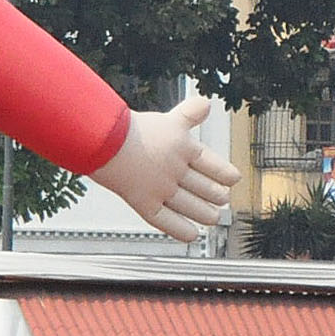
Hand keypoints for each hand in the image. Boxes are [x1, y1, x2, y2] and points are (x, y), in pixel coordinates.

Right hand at [93, 93, 239, 243]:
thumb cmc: (129, 129)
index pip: (216, 166)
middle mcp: (176, 170)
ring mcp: (162, 188)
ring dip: (207, 215)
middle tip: (220, 199)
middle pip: (208, 190)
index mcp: (184, 148)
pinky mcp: (144, 203)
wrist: (102, 139)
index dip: (227, 175)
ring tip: (211, 217)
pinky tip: (191, 233)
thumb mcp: (167, 117)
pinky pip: (170, 222)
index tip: (232, 180)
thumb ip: (189, 113)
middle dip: (218, 197)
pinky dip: (183, 230)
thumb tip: (206, 102)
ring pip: (194, 208)